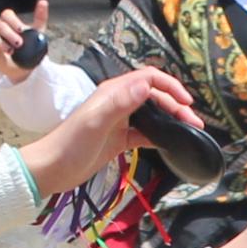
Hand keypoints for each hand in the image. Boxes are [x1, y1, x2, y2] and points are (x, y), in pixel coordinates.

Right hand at [0, 0, 52, 82]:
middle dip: (10, 34)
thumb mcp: (37, 33)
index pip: (7, 14)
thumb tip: (44, 2)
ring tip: (10, 51)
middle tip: (19, 44)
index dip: (14, 21)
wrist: (25, 68)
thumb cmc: (29, 49)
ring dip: (0, 42)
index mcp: (9, 22)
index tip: (22, 30)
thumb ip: (40, 17)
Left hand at [22, 63, 194, 196]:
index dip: (171, 86)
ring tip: (191, 132)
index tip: (187, 103)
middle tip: (195, 124)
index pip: (149, 78)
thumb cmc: (70, 144)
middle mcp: (119, 103)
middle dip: (177, 106)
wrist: (51, 169)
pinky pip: (146, 133)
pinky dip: (161, 136)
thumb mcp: (96, 122)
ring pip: (153, 114)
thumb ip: (121, 103)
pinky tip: (172, 143)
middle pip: (155, 97)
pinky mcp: (120, 139)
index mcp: (114, 92)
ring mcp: (120, 121)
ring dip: (172, 120)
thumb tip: (147, 85)